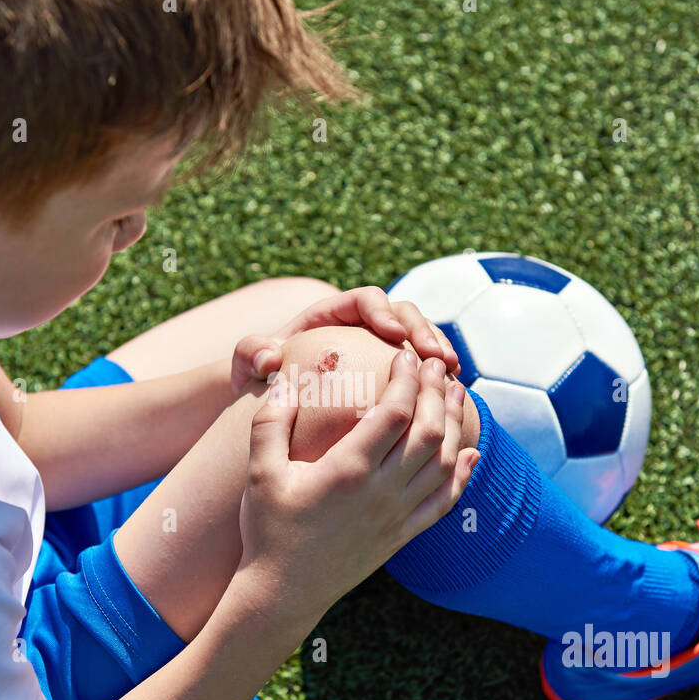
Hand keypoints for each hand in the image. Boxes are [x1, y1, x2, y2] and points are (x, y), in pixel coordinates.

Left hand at [230, 286, 459, 396]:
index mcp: (331, 315)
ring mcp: (380, 350)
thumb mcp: (246, 365)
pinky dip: (436, 379)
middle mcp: (361, 327)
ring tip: (452, 375)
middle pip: (403, 314)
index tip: (391, 333)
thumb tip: (268, 354)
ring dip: (438, 354)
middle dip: (423, 332)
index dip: (382, 310)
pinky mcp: (391, 374)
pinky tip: (447, 399)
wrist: (268, 400)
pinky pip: (421, 370)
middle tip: (437, 358)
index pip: (365, 299)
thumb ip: (249, 352)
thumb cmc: (257, 379)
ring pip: (419, 340)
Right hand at [235, 347, 479, 624]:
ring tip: (455, 392)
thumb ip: (271, 423)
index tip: (404, 355)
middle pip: (428, 432)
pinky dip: (464, 474)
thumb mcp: (260, 473)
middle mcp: (381, 493)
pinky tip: (471, 454)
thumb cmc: (268, 531)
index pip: (394, 412)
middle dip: (436, 391)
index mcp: (348, 471)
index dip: (406, 378)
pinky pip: (444, 502)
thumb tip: (285, 380)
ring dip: (454, 423)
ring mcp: (397, 516)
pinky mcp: (402, 536)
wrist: (283, 594)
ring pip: (444, 463)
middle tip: (433, 363)